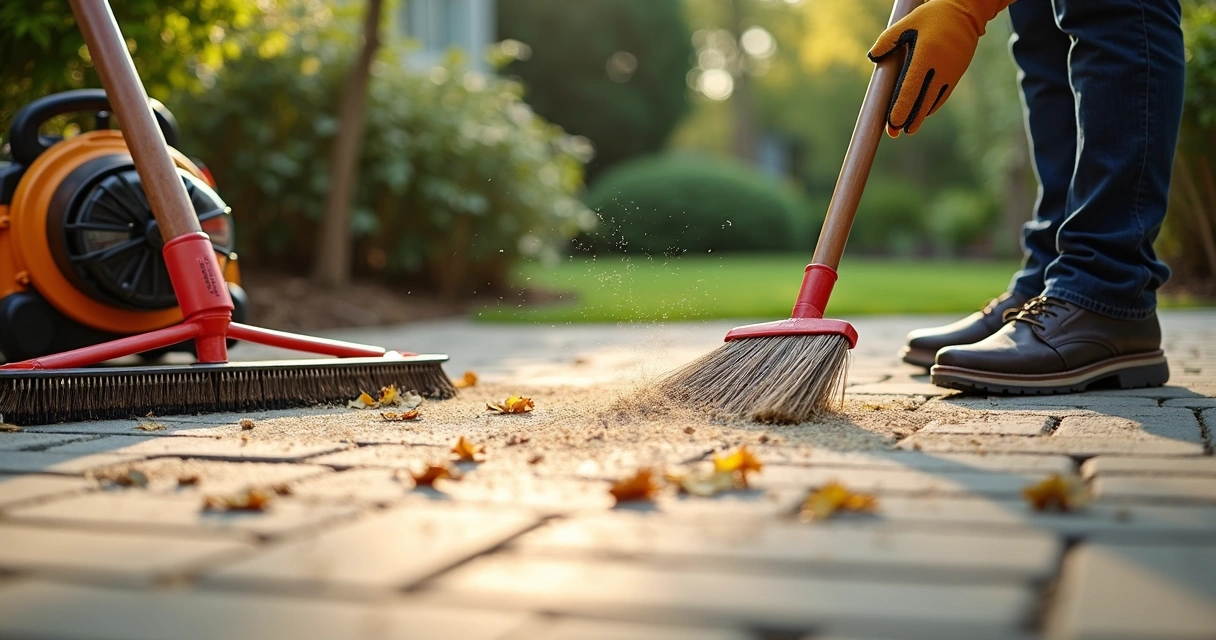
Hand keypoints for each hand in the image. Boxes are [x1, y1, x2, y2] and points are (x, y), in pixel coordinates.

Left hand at [868, 0, 1014, 136]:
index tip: (893, 123)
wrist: (966, 12)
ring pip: (933, 101)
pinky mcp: (955, 75)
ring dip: (920, 116)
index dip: (901, 107)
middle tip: (894, 133)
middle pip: (922, 100)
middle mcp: (940, 68)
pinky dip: (931, 106)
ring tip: (907, 129)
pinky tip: (921, 114)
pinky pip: (942, 96)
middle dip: (908, 118)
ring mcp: (950, 74)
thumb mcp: (908, 23)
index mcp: (926, 56)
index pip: (911, 88)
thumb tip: (872, 57)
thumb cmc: (932, 16)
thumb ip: (888, 40)